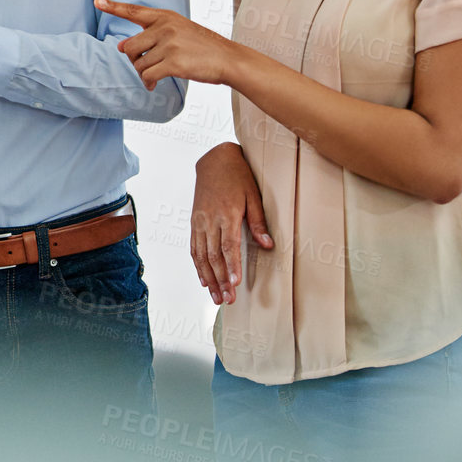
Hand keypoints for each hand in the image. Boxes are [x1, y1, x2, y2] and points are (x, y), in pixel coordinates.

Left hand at [96, 0, 243, 90]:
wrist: (228, 59)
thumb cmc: (202, 47)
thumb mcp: (180, 29)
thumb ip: (153, 34)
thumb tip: (121, 47)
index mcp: (166, 17)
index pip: (134, 11)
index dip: (114, 7)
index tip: (97, 2)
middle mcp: (165, 27)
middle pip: (130, 47)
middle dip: (134, 61)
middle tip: (145, 67)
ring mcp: (169, 44)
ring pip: (139, 64)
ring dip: (142, 74)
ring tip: (153, 76)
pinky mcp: (173, 62)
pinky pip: (147, 75)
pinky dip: (148, 82)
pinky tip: (154, 85)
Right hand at [191, 142, 271, 304]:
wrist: (214, 161)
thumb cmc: (238, 176)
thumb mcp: (254, 196)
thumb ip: (258, 222)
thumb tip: (267, 245)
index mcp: (227, 213)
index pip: (228, 246)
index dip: (232, 266)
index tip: (235, 284)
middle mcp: (210, 220)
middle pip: (213, 256)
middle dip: (221, 280)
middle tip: (228, 300)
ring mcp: (199, 222)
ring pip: (201, 256)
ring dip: (208, 278)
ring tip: (216, 297)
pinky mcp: (194, 222)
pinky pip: (194, 248)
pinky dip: (198, 266)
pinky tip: (204, 280)